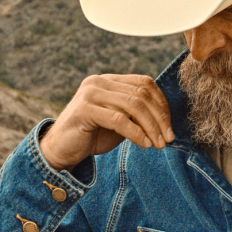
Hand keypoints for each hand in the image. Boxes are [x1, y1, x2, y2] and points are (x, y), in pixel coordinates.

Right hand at [39, 74, 174, 171]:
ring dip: (151, 127)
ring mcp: (90, 93)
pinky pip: (119, 119)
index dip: (161, 104)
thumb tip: (166, 118)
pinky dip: (136, 133)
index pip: (145, 83)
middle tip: (168, 139)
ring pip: (133, 106)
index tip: (169, 126)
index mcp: (109, 80)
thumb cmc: (93, 136)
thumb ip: (137, 113)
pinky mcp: (84, 109)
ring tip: (158, 144)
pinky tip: (144, 144)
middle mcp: (99, 81)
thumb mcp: (120, 121)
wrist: (61, 150)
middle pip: (141, 94)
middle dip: (159, 118)